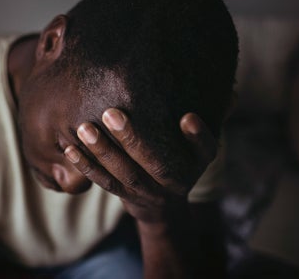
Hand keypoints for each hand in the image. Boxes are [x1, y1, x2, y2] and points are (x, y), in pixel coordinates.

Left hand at [64, 108, 216, 222]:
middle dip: (131, 140)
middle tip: (111, 114)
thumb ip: (209, 119)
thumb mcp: (198, 147)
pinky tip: (69, 149)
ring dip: (102, 152)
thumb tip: (229, 90)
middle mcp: (174, 182)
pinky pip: (104, 184)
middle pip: (155, 164)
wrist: (163, 207)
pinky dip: (86, 166)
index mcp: (196, 165)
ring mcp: (148, 192)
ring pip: (124, 174)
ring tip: (84, 129)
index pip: (206, 152)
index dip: (198, 138)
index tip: (188, 117)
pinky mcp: (125, 196)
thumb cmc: (180, 163)